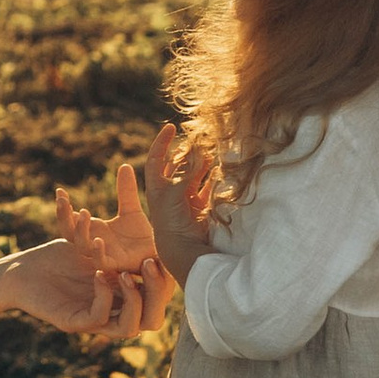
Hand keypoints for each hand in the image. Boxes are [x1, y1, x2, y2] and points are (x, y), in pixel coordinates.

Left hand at [12, 235, 168, 340]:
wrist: (20, 271)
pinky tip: (99, 273)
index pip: (157, 299)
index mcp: (122, 297)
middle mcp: (113, 313)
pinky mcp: (73, 323)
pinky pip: (98, 317)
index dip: (165, 282)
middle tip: (152, 264)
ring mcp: (94, 321)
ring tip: (127, 273)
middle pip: (151, 317)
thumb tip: (130, 189)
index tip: (164, 255)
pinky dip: (104, 296)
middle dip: (157, 292)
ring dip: (134, 300)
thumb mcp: (91, 244)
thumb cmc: (57, 258)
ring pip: (130, 327)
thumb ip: (115, 236)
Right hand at [55, 165, 161, 275]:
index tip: (60, 190)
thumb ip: (126, 190)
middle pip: (69, 232)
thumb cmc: (142, 237)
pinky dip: (96, 251)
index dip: (63, 207)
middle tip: (62, 199)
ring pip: (82, 246)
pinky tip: (98, 239)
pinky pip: (100, 262)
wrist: (159, 256)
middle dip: (62, 216)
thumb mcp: (132, 210)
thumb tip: (124, 165)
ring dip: (79, 230)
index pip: (70, 219)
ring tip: (83, 212)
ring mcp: (102, 255)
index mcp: (94, 230)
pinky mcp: (115, 267)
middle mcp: (94, 243)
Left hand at [134, 124, 215, 279]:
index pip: (156, 158)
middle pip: (178, 166)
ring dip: (203, 165)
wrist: (180, 250)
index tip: (171, 127)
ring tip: (213, 151)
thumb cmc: (169, 221)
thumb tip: (199, 151)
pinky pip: (207, 190)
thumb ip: (188, 173)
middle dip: (188, 153)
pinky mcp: (199, 209)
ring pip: (195, 177)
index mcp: (157, 186)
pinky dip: (214, 181)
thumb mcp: (174, 194)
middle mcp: (170, 192)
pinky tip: (222, 172)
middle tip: (200, 139)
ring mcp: (185, 200)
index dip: (162, 142)